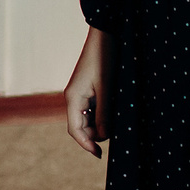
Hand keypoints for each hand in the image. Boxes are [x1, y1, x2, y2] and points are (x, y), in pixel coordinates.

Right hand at [64, 26, 112, 156]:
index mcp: (72, 98)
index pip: (75, 130)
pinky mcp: (88, 89)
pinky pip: (92, 109)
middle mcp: (73, 97)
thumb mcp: (106, 89)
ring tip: (116, 121)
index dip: (86, 144)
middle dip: (95, 134)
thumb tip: (102, 136)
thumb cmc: (104, 58)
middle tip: (115, 134)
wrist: (105, 35)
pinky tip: (113, 112)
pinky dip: (101, 114)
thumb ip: (104, 113)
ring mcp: (80, 93)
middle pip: (81, 127)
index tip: (99, 155)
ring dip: (99, 124)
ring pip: (87, 119)